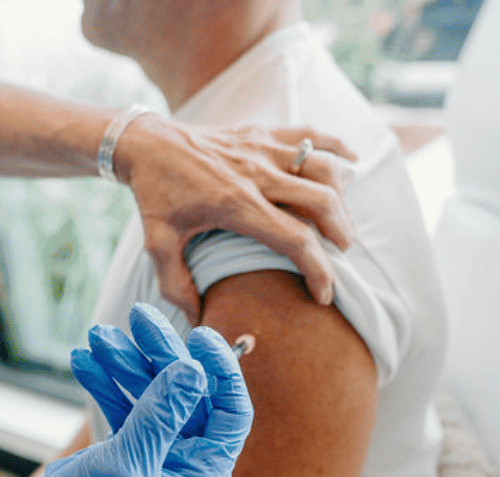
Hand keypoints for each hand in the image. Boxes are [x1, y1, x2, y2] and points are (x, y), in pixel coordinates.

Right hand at [0, 305, 253, 476]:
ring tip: (97, 336)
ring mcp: (155, 454)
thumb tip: (194, 369)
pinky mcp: (125, 447)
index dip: (220, 371)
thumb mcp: (128, 462)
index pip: (230, 414)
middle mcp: (185, 464)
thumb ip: (160, 414)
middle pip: (188, 394)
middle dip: (162, 354)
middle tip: (139, 317)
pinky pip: (124, 404)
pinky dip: (106, 382)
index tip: (199, 334)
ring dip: (126, 362)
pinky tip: (84, 359)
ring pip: (152, 393)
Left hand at [118, 117, 356, 323]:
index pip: (295, 240)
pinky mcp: (262, 133)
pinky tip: (353, 162)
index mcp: (236, 204)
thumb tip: (199, 321)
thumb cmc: (154, 196)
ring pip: (323, 168)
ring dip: (342, 196)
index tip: (324, 295)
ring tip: (341, 221)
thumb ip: (177, 287)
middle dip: (341, 233)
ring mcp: (261, 149)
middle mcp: (256, 174)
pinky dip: (337, 146)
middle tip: (340, 254)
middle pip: (322, 202)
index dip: (319, 271)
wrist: (145, 143)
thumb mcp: (157, 245)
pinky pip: (311, 134)